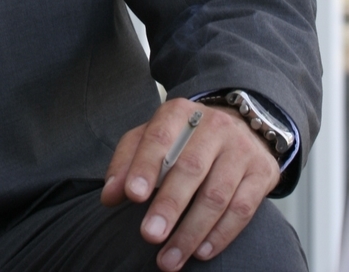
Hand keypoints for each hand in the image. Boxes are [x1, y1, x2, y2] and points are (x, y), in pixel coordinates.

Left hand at [101, 98, 279, 268]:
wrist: (242, 127)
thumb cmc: (185, 139)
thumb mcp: (153, 137)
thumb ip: (128, 161)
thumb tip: (109, 195)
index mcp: (180, 112)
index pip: (160, 137)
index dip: (145, 166)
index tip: (132, 196)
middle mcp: (213, 127)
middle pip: (190, 168)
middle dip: (169, 205)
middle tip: (149, 235)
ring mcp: (240, 150)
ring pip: (216, 195)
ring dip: (191, 231)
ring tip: (169, 258)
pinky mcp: (261, 174)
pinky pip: (242, 209)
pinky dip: (220, 235)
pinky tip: (200, 252)